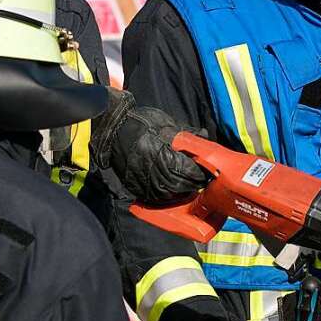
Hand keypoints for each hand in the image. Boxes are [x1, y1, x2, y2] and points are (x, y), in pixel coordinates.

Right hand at [91, 89, 209, 204]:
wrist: (113, 129)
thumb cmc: (141, 123)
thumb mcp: (168, 124)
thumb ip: (188, 135)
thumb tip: (205, 137)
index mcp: (167, 158)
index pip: (193, 173)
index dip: (202, 171)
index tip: (207, 168)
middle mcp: (157, 175)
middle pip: (185, 187)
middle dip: (195, 182)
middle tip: (200, 175)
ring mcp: (146, 185)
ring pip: (172, 195)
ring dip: (183, 190)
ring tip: (187, 181)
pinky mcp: (137, 189)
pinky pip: (158, 197)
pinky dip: (168, 193)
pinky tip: (172, 185)